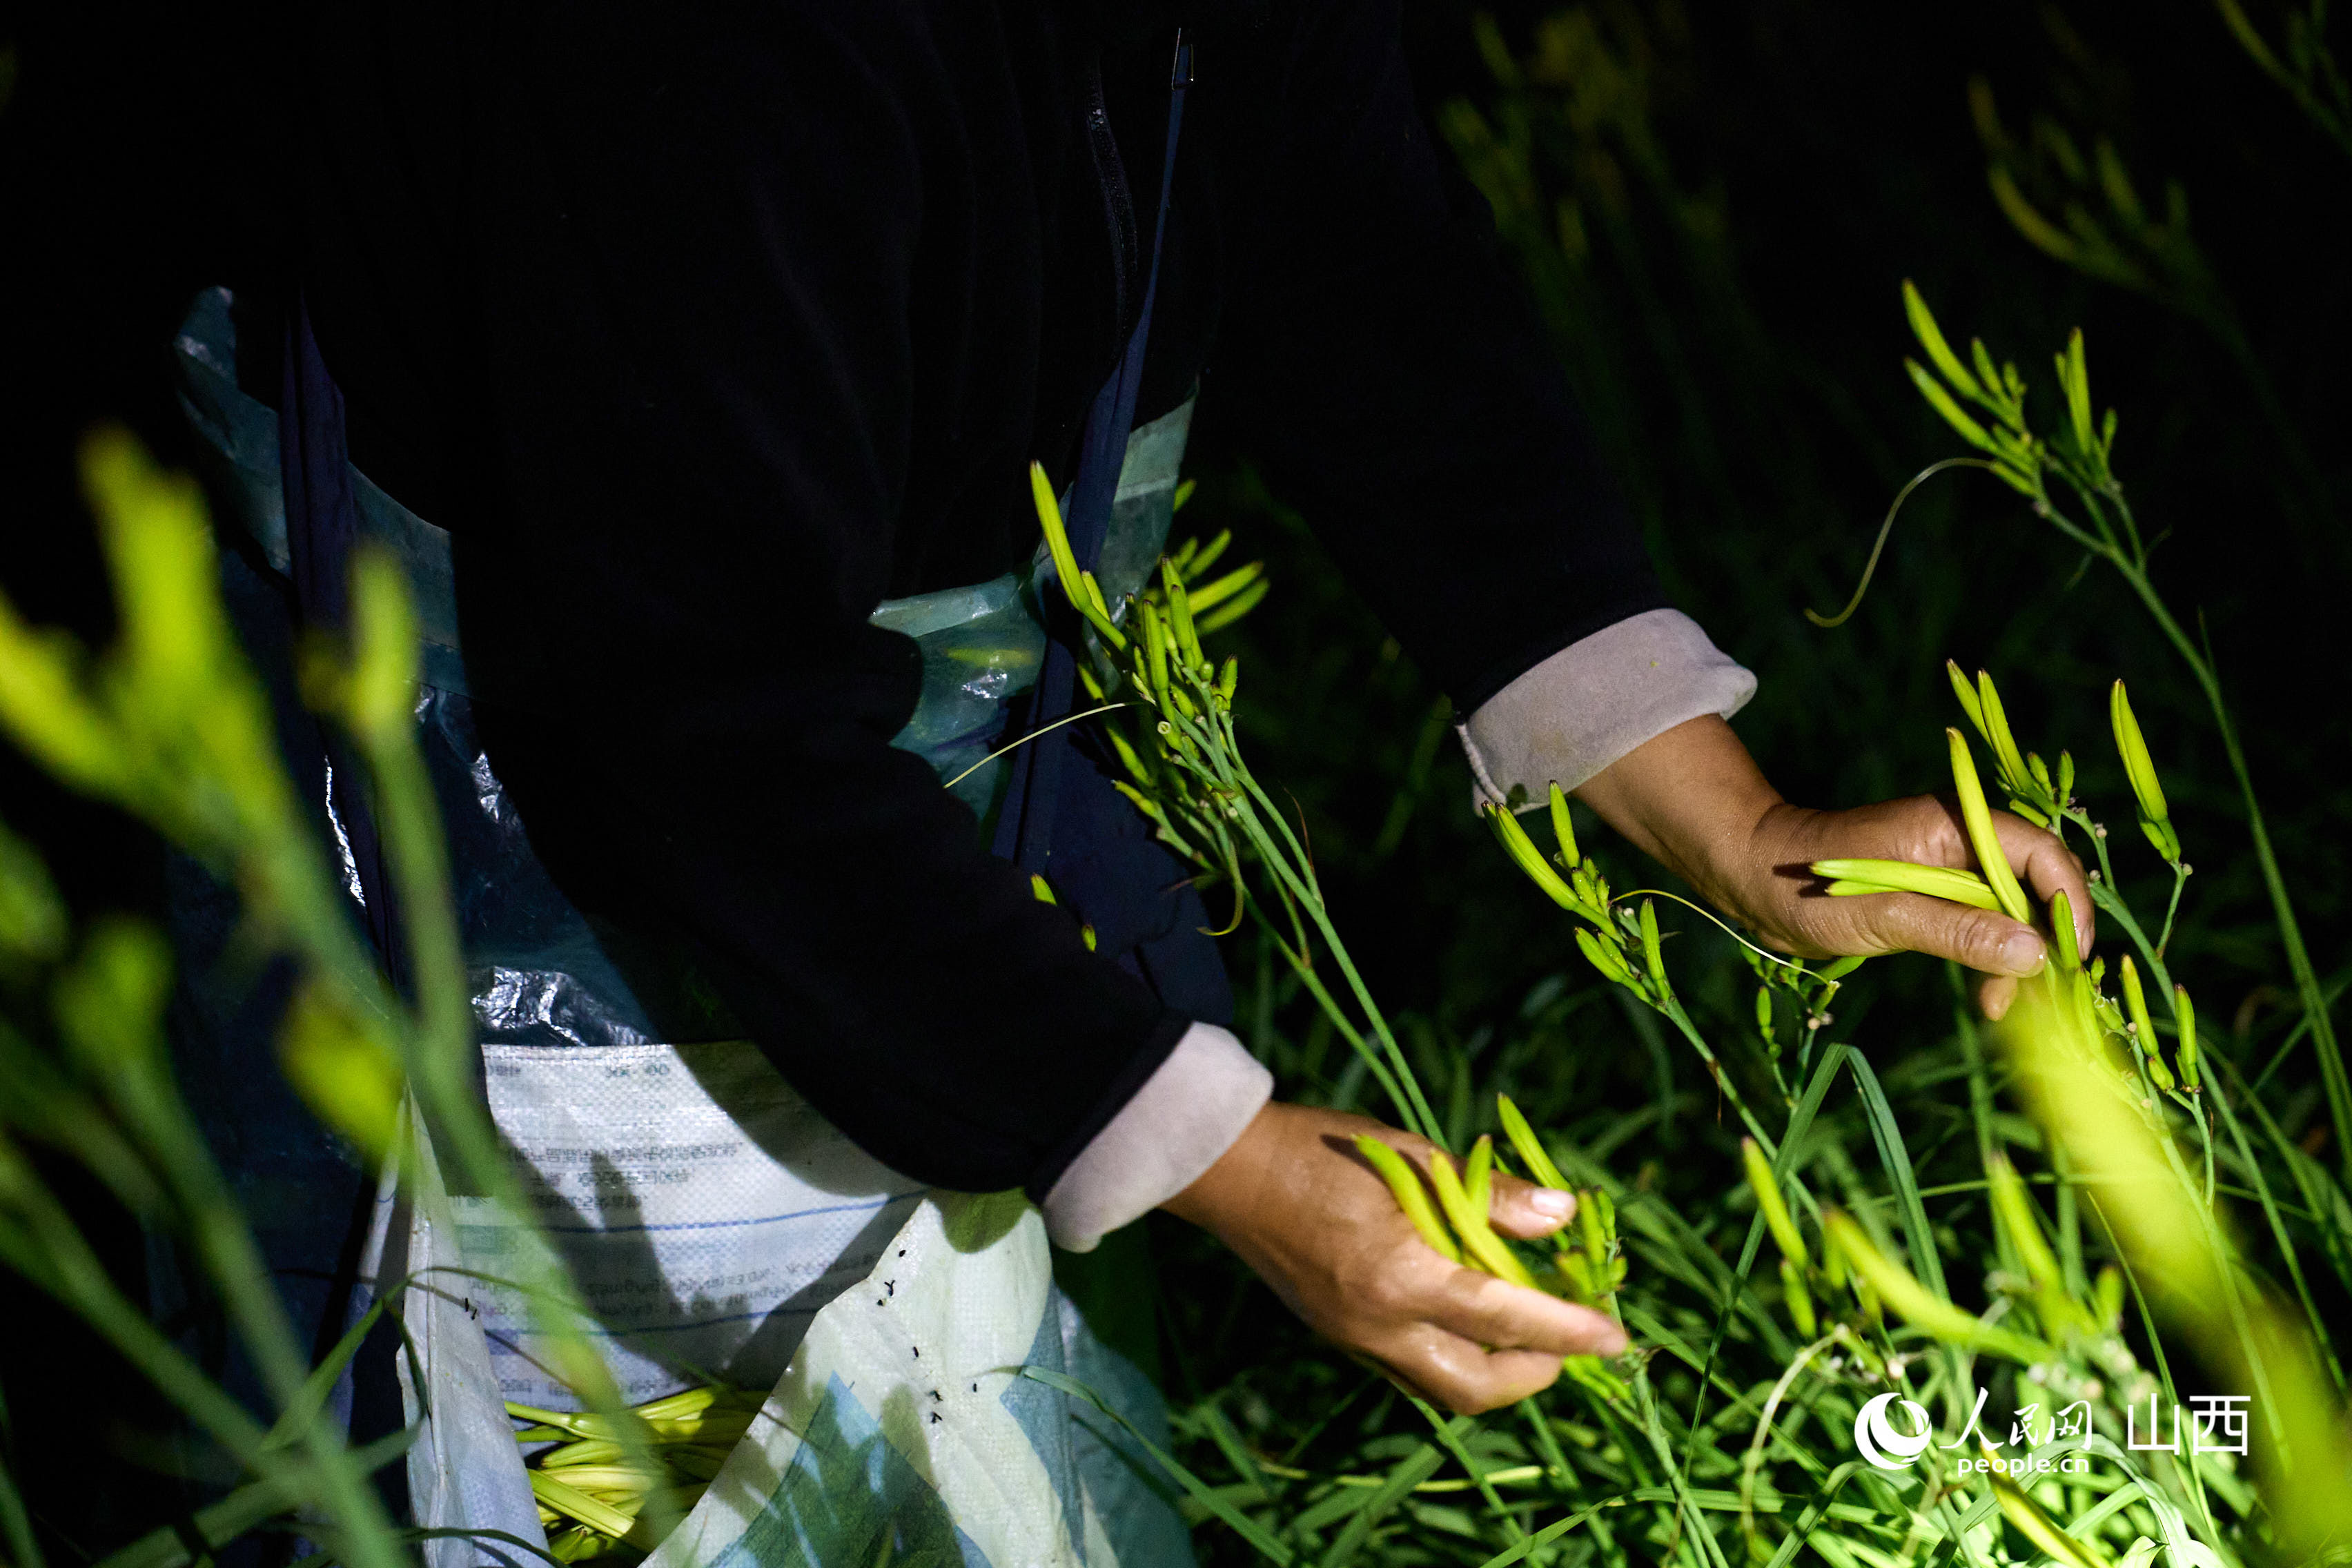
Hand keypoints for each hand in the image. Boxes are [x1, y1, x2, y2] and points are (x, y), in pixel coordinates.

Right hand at [1161, 1102, 1627, 1412]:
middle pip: (1478, 1386)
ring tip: (1529, 1331)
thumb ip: (1490, 1193)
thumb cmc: (1322, 1148)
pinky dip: (1457, 1355)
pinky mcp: (1341, 1335)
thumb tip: (1564, 1214)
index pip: (1506, 1318)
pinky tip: (1472, 1317)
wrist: (1228, 1170)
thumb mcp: (1411, 1154)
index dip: (1569, 1331)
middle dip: (1536, 1373)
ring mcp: (1356, 1339)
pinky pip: (1413, 1368)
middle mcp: (1379, 1325)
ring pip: (1445, 1389)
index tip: (1617, 1338)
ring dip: (1498, 1373)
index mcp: (1399, 1276)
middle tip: (1572, 1338)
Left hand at [1574, 716, 2091, 1019]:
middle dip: (2043, 940)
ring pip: (2012, 914)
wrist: (1752, 879)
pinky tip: (1989, 998)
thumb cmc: (1808, 888)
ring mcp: (1948, 872)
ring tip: (2001, 1007)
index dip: (2066, 901)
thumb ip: (1958, 931)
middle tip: (2042, 997)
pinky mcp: (1933, 899)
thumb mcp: (1885, 914)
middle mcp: (1959, 843)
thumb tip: (2035, 954)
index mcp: (1953, 825)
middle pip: (2033, 886)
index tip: (2070, 955)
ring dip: (2017, 959)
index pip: (2039, 853)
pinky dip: (1991, 962)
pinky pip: (1983, 928)